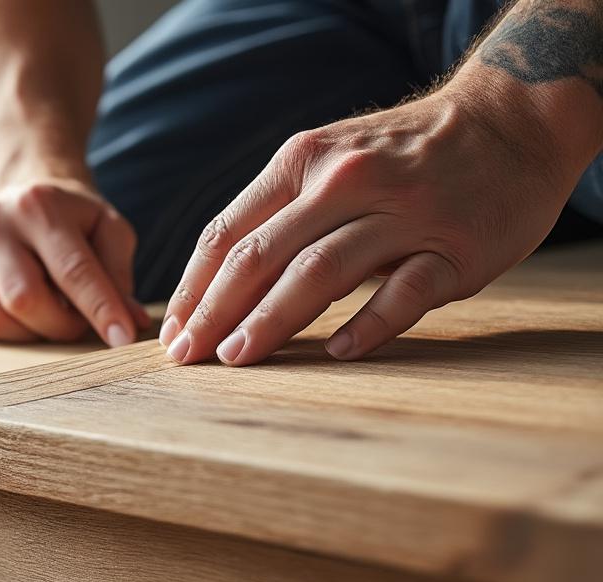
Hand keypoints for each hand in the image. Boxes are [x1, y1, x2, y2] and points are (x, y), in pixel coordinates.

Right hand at [0, 179, 150, 345]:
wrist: (19, 195)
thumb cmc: (69, 219)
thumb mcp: (106, 230)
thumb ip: (119, 274)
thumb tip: (131, 323)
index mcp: (38, 205)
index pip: (72, 269)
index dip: (99, 309)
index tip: (121, 339)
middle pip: (24, 299)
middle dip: (58, 325)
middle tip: (75, 322)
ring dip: (27, 333)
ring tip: (45, 315)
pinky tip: (14, 313)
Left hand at [158, 83, 584, 365]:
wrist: (511, 121)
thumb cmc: (402, 155)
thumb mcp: (330, 160)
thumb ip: (279, 212)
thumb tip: (213, 285)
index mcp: (304, 162)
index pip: (228, 232)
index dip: (193, 287)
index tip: (171, 331)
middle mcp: (346, 182)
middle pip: (260, 256)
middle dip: (215, 312)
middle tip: (187, 357)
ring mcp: (403, 215)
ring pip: (318, 273)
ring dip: (270, 321)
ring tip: (236, 358)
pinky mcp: (454, 249)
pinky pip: (402, 293)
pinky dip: (367, 325)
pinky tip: (337, 353)